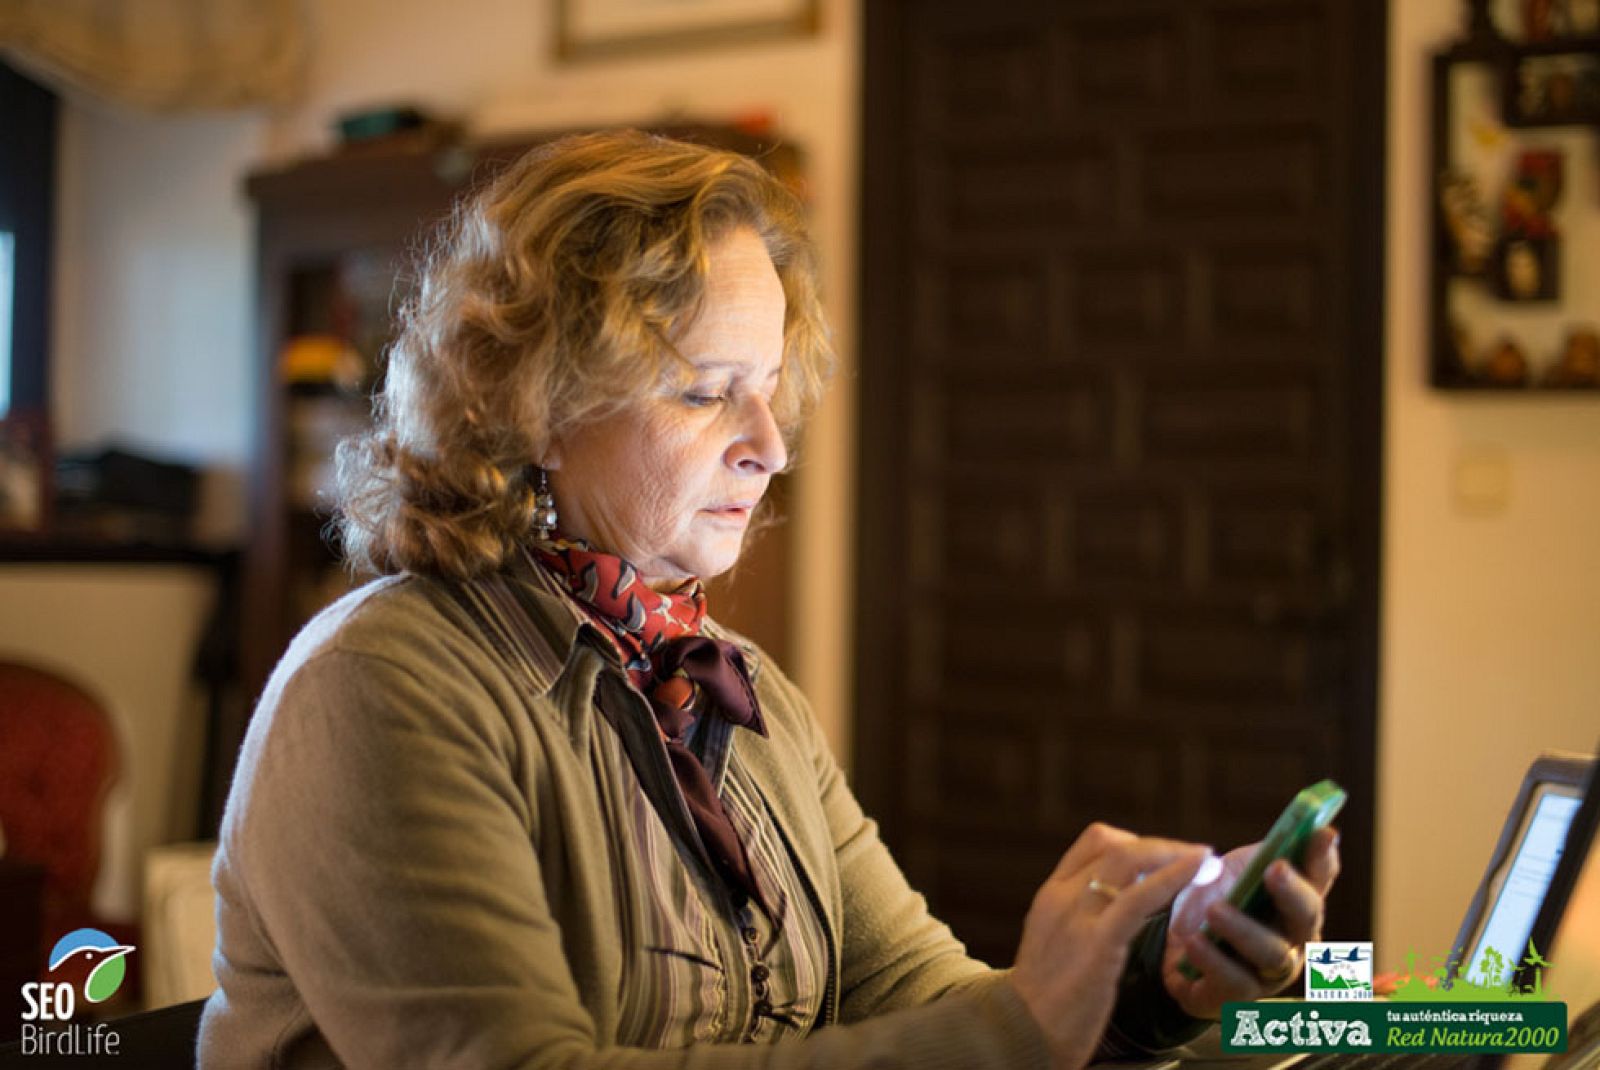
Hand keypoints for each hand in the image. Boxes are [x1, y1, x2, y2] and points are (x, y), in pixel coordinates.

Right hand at [1008, 824, 1209, 1069]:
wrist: (1021, 1034)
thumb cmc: (1041, 1003)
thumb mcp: (1051, 946)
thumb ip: (1076, 922)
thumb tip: (1110, 914)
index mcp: (1051, 895)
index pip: (1094, 842)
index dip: (1134, 841)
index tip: (1161, 857)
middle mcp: (1062, 896)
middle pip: (1115, 845)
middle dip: (1161, 845)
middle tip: (1193, 855)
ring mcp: (1078, 915)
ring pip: (1129, 859)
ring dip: (1174, 854)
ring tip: (1203, 858)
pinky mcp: (1099, 942)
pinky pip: (1141, 897)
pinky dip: (1173, 877)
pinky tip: (1196, 872)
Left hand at [1161, 826, 1340, 1018]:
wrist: (1174, 941)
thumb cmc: (1218, 898)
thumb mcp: (1238, 868)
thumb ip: (1265, 852)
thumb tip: (1297, 825)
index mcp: (1296, 901)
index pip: (1320, 876)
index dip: (1323, 856)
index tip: (1322, 832)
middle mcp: (1293, 938)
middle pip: (1307, 917)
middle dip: (1293, 893)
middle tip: (1275, 869)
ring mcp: (1269, 971)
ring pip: (1272, 953)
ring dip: (1244, 929)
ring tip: (1214, 911)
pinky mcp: (1236, 995)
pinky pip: (1233, 983)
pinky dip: (1214, 961)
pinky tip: (1194, 942)